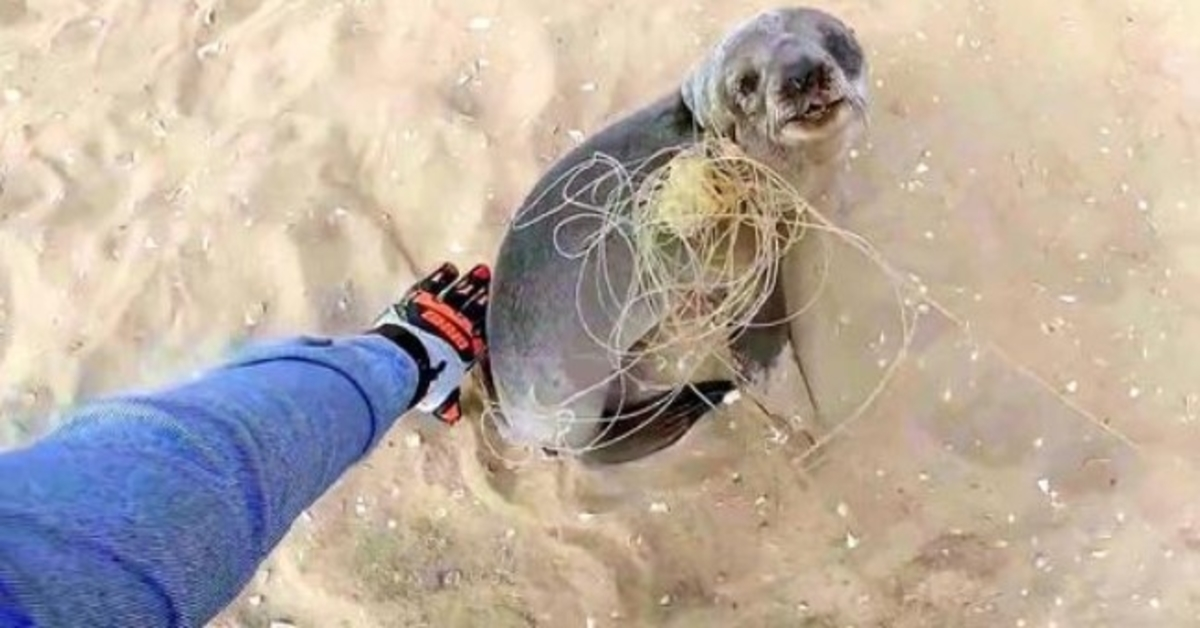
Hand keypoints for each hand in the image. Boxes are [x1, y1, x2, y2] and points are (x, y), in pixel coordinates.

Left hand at [370, 262, 489, 423]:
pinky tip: (449, 268)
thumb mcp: (438, 395)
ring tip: (482, 270)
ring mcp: (440, 309)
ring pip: (460, 293)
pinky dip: (441, 276)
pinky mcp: (421, 299)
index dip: (490, 322)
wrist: (404, 361)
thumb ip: (447, 401)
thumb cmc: (423, 381)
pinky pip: (434, 284)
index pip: (482, 333)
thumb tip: (452, 417)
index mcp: (465, 350)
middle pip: (476, 308)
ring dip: (472, 282)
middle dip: (486, 296)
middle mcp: (457, 327)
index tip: (499, 313)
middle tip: (497, 282)